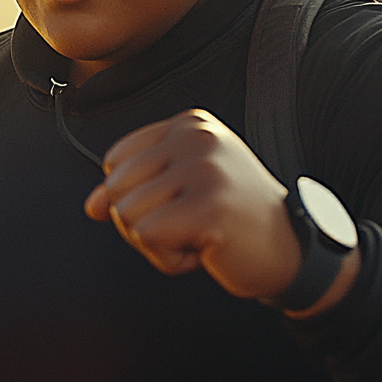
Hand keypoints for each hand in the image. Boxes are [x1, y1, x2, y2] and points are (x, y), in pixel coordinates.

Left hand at [83, 109, 301, 299]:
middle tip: (191, 225)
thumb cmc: (234, 219)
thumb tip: (91, 206)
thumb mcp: (183, 190)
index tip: (181, 204)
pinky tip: (204, 250)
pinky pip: (147, 236)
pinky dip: (168, 258)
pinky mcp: (208, 206)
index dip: (135, 196)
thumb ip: (135, 189)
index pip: (116, 159)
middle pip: (116, 187)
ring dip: (156, 243)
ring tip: (198, 236)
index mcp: (190, 124)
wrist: (291, 250)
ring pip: (126, 214)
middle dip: (143, 222)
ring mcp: (204, 169)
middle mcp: (196, 137)